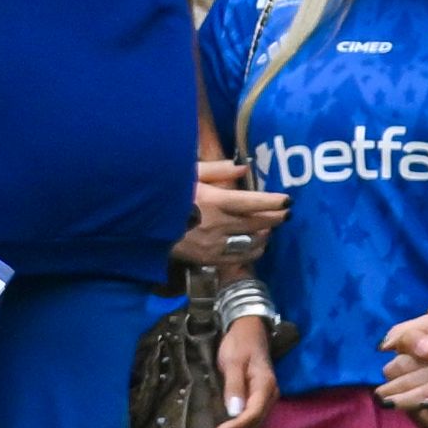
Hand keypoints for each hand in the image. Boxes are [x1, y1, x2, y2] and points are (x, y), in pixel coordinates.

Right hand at [171, 158, 286, 270]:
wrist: (140, 223)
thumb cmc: (163, 195)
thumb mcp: (186, 174)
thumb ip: (216, 170)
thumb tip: (243, 168)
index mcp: (213, 201)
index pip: (253, 202)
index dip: (273, 201)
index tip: (288, 199)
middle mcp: (218, 224)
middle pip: (257, 222)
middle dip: (275, 217)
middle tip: (286, 213)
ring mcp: (214, 244)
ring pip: (251, 242)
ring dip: (265, 234)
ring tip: (270, 228)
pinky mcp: (208, 259)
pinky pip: (239, 258)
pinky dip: (253, 252)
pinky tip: (258, 246)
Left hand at [194, 313, 277, 427]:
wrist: (249, 331)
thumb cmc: (240, 343)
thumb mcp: (233, 361)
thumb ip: (234, 386)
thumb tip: (234, 412)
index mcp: (265, 388)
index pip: (252, 415)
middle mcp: (268, 398)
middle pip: (251, 425)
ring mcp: (262, 400)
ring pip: (249, 426)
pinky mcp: (254, 401)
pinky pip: (246, 421)